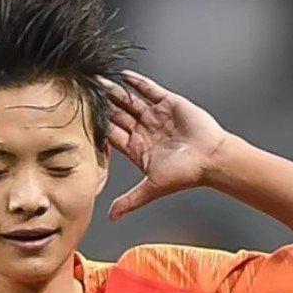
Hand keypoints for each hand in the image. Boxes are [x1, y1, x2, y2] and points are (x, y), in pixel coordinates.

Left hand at [99, 69, 229, 219]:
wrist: (211, 159)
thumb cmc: (185, 174)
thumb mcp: (152, 188)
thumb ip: (130, 200)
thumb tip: (112, 218)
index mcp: (136, 148)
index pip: (111, 134)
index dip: (97, 125)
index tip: (80, 117)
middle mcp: (144, 130)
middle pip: (117, 115)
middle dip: (102, 104)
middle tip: (85, 92)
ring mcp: (155, 116)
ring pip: (130, 101)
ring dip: (115, 91)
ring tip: (99, 80)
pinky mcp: (169, 103)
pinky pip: (149, 90)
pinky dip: (137, 82)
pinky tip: (123, 75)